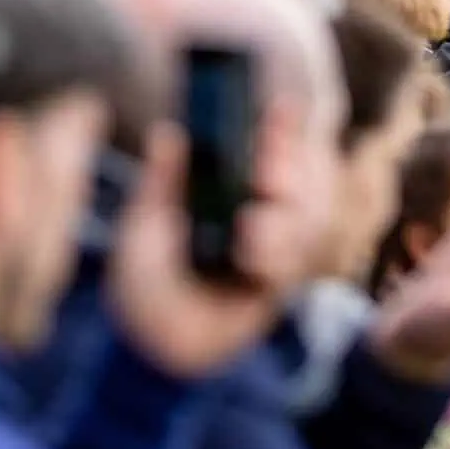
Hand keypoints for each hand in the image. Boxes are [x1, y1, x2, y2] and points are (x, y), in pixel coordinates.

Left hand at [105, 119, 305, 378]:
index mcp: (230, 187)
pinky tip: (252, 255)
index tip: (282, 107)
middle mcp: (259, 211)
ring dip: (284, 218)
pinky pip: (294, 264)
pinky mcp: (276, 288)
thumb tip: (167, 132)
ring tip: (249, 228)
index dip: (284, 127)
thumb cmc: (142, 275)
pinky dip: (278, 255)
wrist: (144, 341)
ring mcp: (272, 249)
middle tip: (266, 173)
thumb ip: (161, 181)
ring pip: (307, 219)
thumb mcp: (144, 220)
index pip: (270, 147)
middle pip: (304, 177)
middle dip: (292, 168)